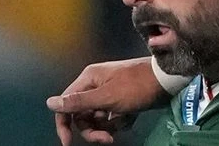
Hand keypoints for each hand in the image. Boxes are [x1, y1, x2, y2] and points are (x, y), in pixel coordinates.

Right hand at [46, 57, 166, 144]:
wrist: (168, 80)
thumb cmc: (136, 87)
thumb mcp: (106, 97)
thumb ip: (78, 102)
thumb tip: (49, 102)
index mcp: (89, 79)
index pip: (66, 104)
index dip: (64, 124)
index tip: (68, 143)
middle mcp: (97, 84)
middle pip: (83, 115)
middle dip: (93, 129)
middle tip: (107, 138)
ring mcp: (111, 92)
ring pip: (99, 119)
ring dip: (109, 126)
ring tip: (125, 122)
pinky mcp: (123, 100)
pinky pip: (113, 117)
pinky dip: (121, 121)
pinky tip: (132, 117)